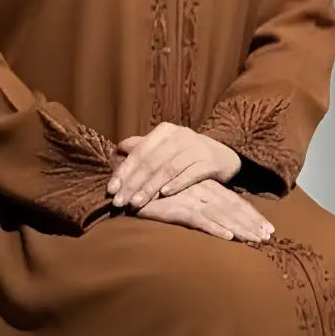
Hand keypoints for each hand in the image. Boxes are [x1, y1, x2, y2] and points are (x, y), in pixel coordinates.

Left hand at [107, 123, 241, 209]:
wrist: (223, 157)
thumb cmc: (187, 154)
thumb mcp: (165, 147)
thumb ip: (142, 148)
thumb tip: (117, 150)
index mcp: (164, 132)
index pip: (139, 152)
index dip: (124, 171)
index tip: (111, 190)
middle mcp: (179, 136)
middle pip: (151, 162)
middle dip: (133, 184)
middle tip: (120, 202)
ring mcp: (195, 148)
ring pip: (168, 169)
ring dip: (150, 188)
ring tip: (136, 203)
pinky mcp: (209, 162)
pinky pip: (190, 174)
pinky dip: (176, 184)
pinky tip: (164, 195)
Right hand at [134, 179, 275, 242]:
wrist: (129, 183)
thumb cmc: (154, 190)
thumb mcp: (179, 196)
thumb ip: (195, 204)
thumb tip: (218, 218)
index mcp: (205, 187)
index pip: (233, 202)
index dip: (251, 215)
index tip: (267, 228)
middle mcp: (202, 191)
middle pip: (232, 209)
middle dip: (251, 223)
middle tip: (267, 237)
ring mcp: (190, 199)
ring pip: (220, 215)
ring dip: (239, 228)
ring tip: (255, 240)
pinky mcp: (175, 208)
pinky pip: (198, 220)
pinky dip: (214, 228)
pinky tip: (227, 236)